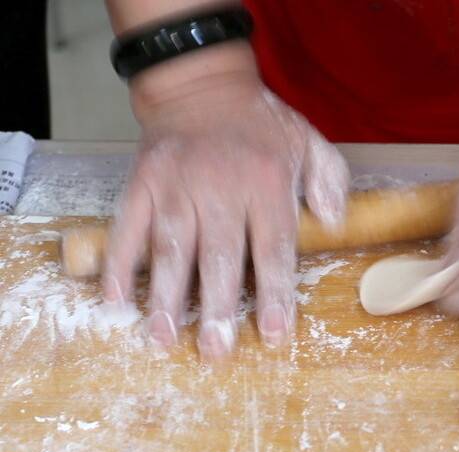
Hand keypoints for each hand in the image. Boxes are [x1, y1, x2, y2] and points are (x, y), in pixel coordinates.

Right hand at [104, 45, 348, 357]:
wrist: (200, 83)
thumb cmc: (261, 125)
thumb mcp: (310, 142)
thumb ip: (329, 181)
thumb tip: (335, 222)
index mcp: (267, 185)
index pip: (273, 248)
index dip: (273, 294)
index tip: (272, 333)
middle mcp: (220, 189)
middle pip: (218, 257)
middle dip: (215, 308)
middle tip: (214, 352)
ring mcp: (176, 187)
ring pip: (170, 250)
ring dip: (164, 297)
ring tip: (162, 339)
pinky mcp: (142, 184)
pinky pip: (127, 229)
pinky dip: (118, 265)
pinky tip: (115, 301)